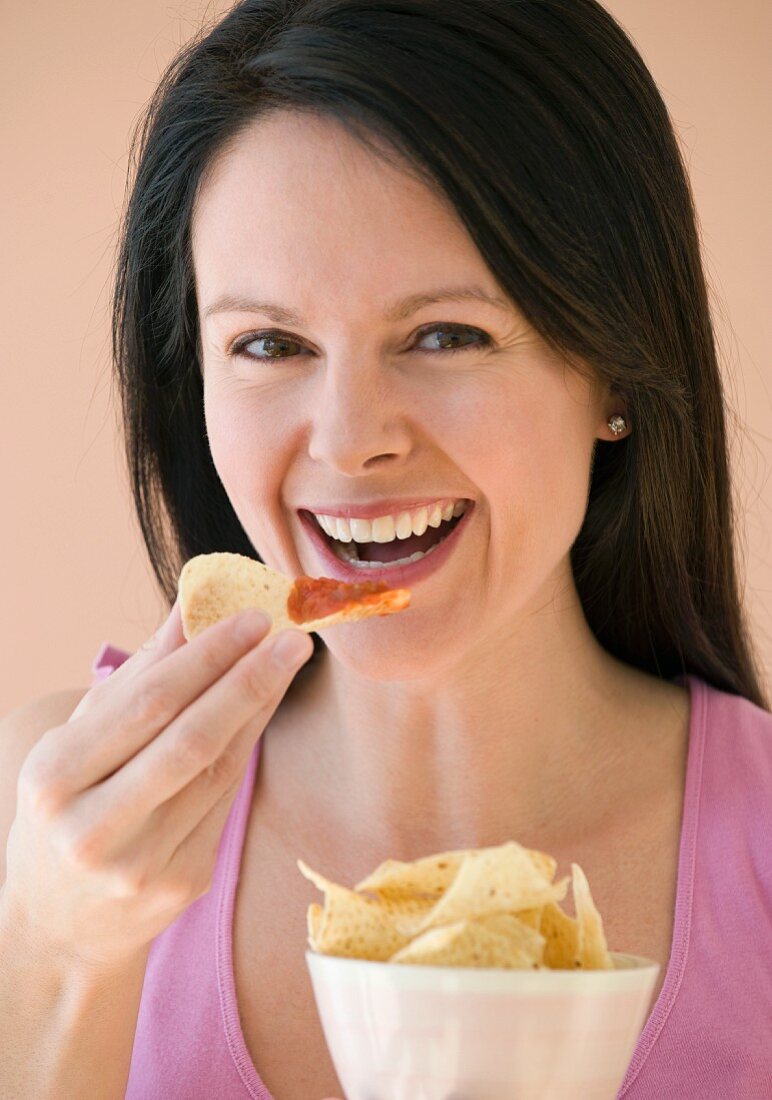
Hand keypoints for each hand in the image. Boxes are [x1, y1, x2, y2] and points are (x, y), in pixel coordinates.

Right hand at [2, 598, 312, 973]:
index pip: (146, 705)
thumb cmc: (66, 810)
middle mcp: (94, 829)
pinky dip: (247, 749)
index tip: (251, 617)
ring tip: (288, 661)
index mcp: (54, 780)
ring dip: (260, 708)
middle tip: (291, 636)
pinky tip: (264, 711)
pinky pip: (226, 800)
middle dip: (248, 679)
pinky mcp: (182, 883)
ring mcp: (142, 864)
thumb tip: (190, 608)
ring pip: (218, 769)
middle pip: (190, 739)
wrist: (59, 926)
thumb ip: (135, 678)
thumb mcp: (74, 743)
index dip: (206, 657)